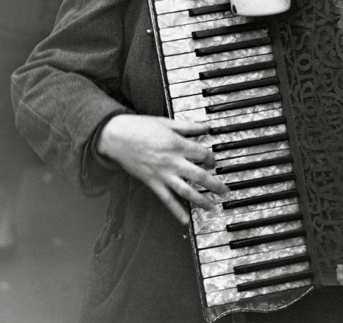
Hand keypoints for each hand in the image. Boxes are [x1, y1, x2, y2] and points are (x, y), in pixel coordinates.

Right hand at [97, 114, 229, 223]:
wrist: (116, 136)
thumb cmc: (140, 127)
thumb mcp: (166, 122)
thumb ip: (187, 126)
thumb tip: (205, 126)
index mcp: (177, 144)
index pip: (202, 154)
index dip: (211, 158)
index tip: (213, 162)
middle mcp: (173, 161)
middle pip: (200, 176)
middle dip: (215, 185)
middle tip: (225, 192)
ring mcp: (162, 174)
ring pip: (186, 191)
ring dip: (201, 200)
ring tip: (211, 207)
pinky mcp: (152, 182)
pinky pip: (166, 199)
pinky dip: (176, 211)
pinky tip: (185, 220)